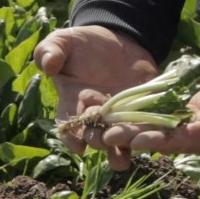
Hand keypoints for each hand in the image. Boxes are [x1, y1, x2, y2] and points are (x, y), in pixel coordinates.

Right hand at [33, 26, 157, 169]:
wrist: (118, 38)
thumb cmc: (84, 43)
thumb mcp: (64, 41)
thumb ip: (51, 50)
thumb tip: (48, 65)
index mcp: (73, 102)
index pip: (70, 125)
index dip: (72, 138)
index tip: (78, 146)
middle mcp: (96, 115)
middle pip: (95, 136)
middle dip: (99, 141)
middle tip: (104, 141)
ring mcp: (120, 116)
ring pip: (119, 141)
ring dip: (121, 151)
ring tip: (123, 160)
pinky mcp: (143, 111)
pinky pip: (145, 127)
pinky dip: (148, 136)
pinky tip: (152, 142)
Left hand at [102, 52, 199, 154]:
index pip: (191, 140)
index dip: (165, 140)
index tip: (139, 139)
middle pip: (170, 141)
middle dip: (140, 139)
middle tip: (108, 136)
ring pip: (163, 133)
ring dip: (136, 131)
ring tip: (106, 129)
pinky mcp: (193, 116)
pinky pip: (165, 120)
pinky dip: (144, 119)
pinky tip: (121, 115)